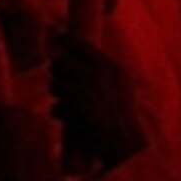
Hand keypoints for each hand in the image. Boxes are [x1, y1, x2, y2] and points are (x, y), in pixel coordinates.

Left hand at [49, 33, 146, 175]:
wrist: (126, 142)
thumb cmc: (123, 113)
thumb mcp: (122, 83)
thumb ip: (104, 67)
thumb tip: (81, 50)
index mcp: (109, 67)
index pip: (80, 44)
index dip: (65, 40)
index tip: (58, 38)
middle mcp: (96, 76)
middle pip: (59, 63)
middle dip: (57, 73)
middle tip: (61, 82)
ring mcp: (84, 93)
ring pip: (54, 85)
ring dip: (58, 95)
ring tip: (69, 104)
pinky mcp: (74, 111)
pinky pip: (55, 107)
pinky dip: (61, 114)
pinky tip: (72, 119)